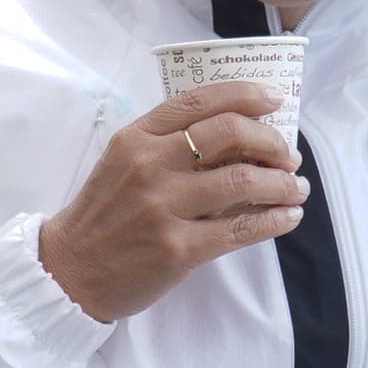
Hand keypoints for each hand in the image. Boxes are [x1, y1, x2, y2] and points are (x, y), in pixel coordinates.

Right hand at [37, 81, 306, 321]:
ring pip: (242, 180)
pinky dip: (274, 220)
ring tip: (296, 187)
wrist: (70, 272)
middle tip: (288, 155)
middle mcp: (149, 165)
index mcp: (137, 137)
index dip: (247, 95)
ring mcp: (163, 207)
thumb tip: (243, 136)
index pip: (201, 101)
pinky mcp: (178, 249)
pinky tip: (288, 217)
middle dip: (271, 141)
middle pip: (229, 133)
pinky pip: (241, 229)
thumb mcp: (125, 164)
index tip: (276, 100)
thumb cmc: (105, 215)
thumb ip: (170, 145)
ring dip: (282, 183)